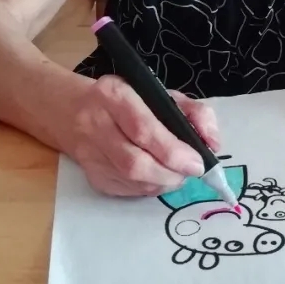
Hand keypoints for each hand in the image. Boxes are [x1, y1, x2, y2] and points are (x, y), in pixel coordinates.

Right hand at [68, 76, 219, 196]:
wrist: (71, 110)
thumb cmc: (127, 99)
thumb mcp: (161, 93)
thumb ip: (194, 113)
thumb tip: (213, 144)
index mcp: (114, 95)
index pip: (144, 129)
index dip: (174, 151)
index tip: (197, 162)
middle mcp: (96, 123)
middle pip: (135, 162)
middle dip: (171, 173)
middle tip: (191, 173)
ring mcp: (90, 153)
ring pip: (131, 181)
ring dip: (164, 182)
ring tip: (178, 174)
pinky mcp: (91, 175)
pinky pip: (126, 190)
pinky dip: (150, 188)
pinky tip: (159, 177)